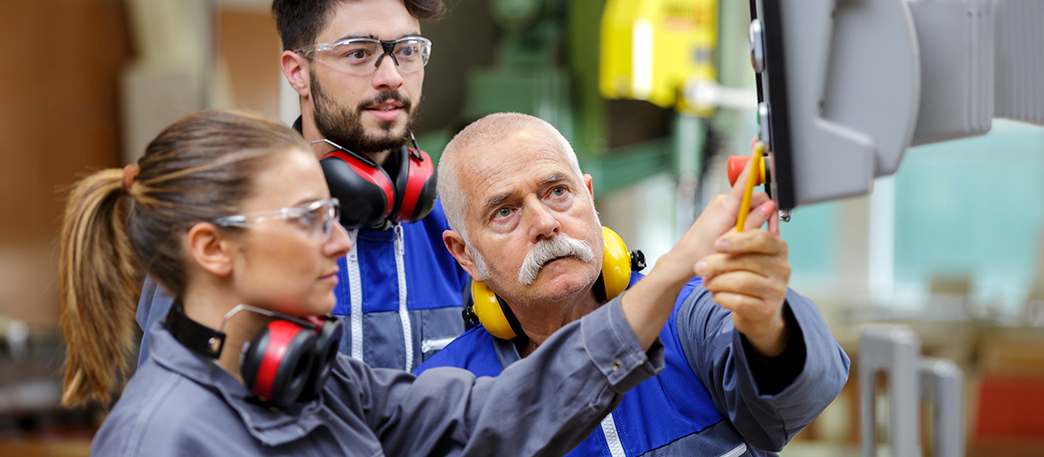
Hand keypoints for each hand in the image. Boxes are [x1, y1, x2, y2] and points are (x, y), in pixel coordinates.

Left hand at [654, 148, 778, 284]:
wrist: (684, 260)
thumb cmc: (703, 253)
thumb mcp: (734, 241)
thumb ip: (753, 222)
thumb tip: (769, 208)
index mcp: (727, 206)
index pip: (746, 179)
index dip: (755, 163)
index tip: (760, 147)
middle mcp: (723, 201)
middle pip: (755, 197)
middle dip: (766, 213)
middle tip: (771, 232)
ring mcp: (721, 205)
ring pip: (749, 205)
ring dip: (757, 218)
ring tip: (754, 238)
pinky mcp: (720, 210)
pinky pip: (740, 209)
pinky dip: (748, 220)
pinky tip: (745, 235)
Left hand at [695, 225, 790, 356]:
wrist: (758, 313)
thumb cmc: (748, 277)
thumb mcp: (745, 257)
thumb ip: (736, 246)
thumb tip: (719, 241)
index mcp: (778, 249)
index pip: (761, 239)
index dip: (737, 241)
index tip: (717, 244)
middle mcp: (782, 269)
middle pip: (747, 261)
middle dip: (718, 263)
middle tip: (700, 267)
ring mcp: (777, 291)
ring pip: (741, 282)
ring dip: (717, 281)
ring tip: (707, 282)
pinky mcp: (767, 310)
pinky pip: (739, 301)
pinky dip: (722, 297)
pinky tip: (716, 295)